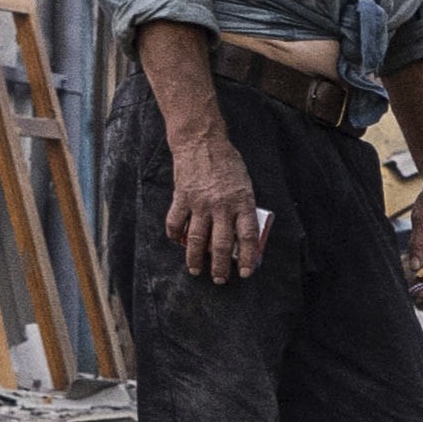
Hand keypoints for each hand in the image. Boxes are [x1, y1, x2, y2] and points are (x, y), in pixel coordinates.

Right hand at [163, 130, 266, 284]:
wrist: (202, 141)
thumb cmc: (227, 163)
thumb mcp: (245, 184)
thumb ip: (242, 207)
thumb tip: (240, 234)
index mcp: (242, 202)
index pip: (247, 237)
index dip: (248, 257)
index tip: (247, 272)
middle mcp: (221, 206)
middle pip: (221, 244)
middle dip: (220, 266)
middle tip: (219, 279)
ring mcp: (199, 203)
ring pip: (196, 239)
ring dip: (195, 258)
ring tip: (196, 270)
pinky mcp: (181, 198)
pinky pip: (175, 223)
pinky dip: (174, 235)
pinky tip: (176, 242)